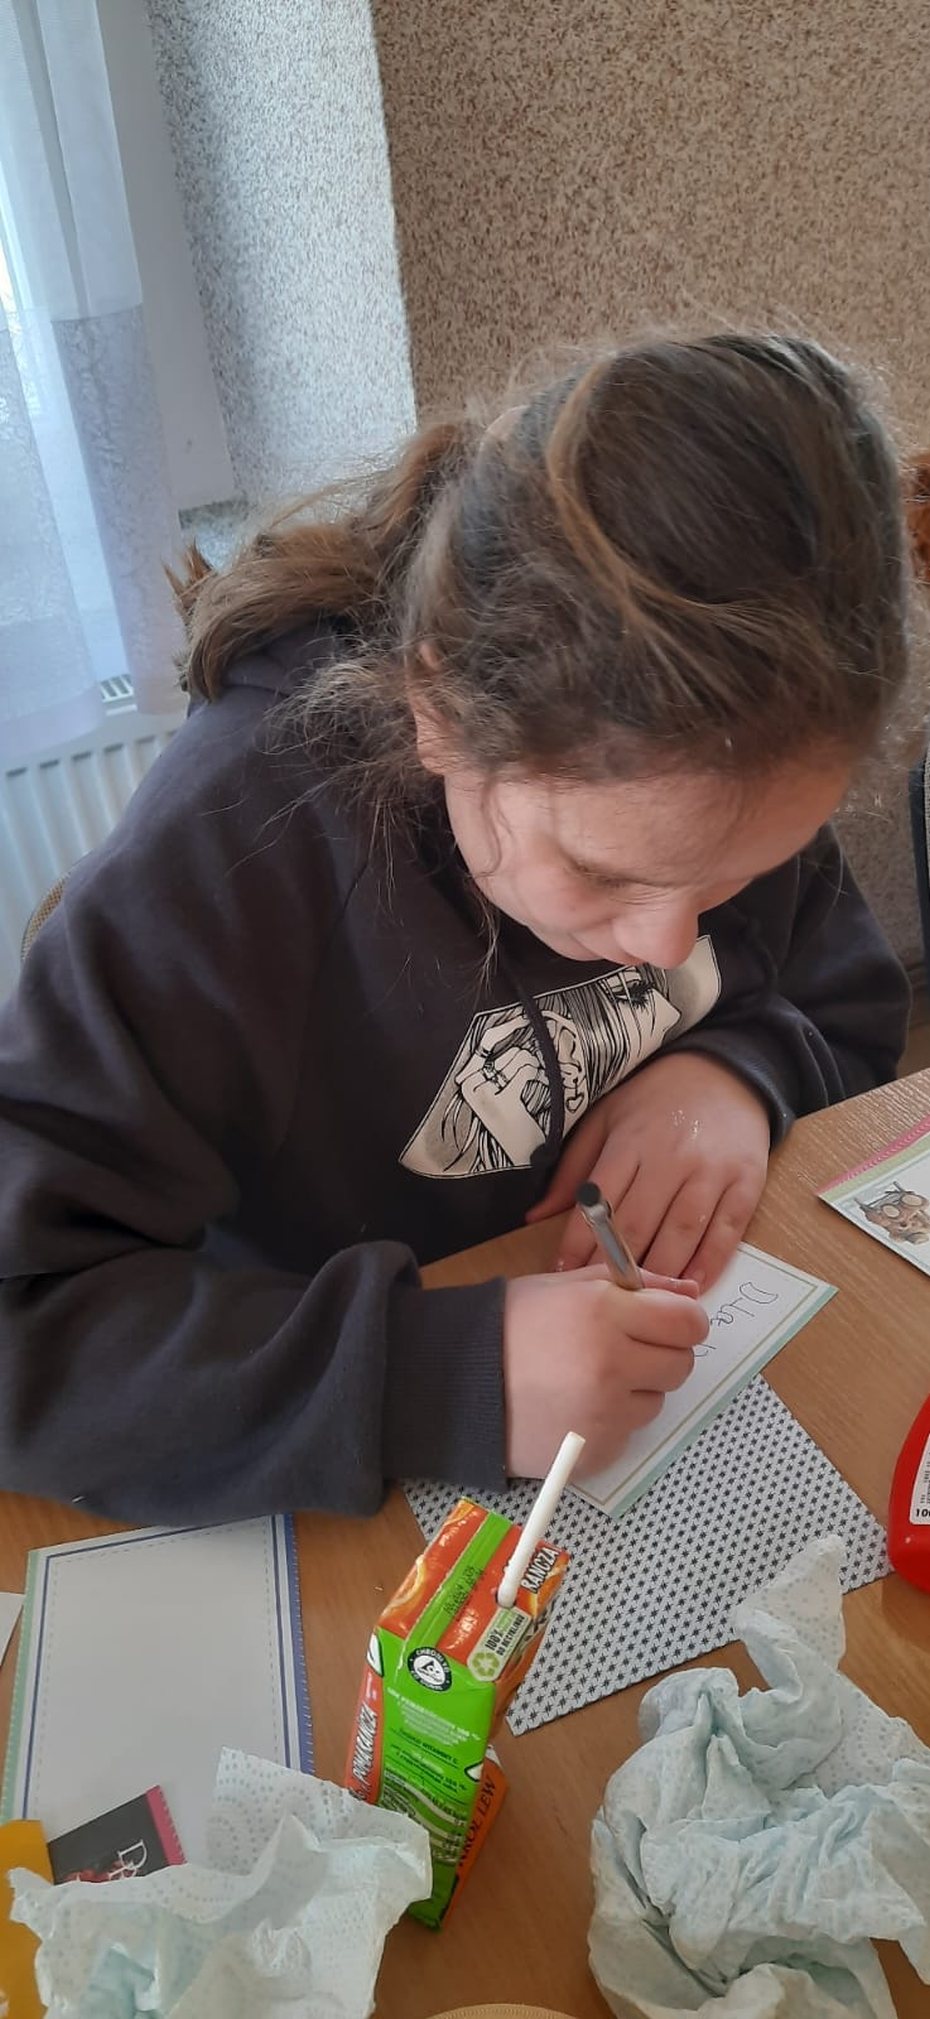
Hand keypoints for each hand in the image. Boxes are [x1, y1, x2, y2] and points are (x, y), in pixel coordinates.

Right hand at [503, 1266, 707, 1479]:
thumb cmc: (511, 1327)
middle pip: (681, 1364)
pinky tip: (573, 1408)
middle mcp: (611, 1364)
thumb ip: (635, 1284)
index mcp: (605, 1312)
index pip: (689, 1322)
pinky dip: (610, 1424)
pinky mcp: (596, 1451)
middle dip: (660, 1355)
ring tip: (587, 1380)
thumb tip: (691, 1295)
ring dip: (634, 1392)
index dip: (681, 1321)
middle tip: (623, 1351)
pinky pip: (627, 1434)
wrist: (456, 1384)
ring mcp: (605, 1413)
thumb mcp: (568, 1287)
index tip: (664, 1324)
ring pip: (656, 1402)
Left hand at [526, 1051, 769, 1288]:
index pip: (598, 1204)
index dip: (579, 1245)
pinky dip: (709, 1263)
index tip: (565, 1276)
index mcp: (630, 1142)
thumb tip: (535, 1216)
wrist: (726, 1072)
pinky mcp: (746, 1182)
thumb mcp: (607, 1120)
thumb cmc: (656, 1100)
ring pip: (681, 1233)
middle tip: (601, 1300)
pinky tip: (692, 1286)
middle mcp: (670, 1157)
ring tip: (643, 1301)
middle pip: (638, 1224)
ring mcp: (711, 1171)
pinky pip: (726, 1231)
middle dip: (615, 1268)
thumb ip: (574, 1170)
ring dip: (661, 1272)